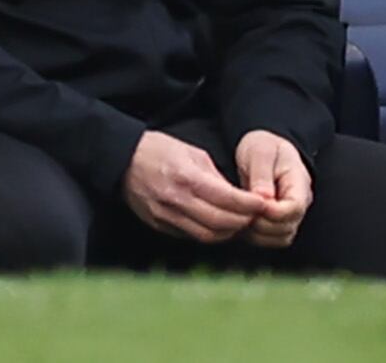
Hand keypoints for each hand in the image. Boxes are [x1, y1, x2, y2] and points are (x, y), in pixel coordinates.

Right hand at [121, 130, 264, 244]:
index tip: (263, 204)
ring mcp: (166, 216)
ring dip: (228, 233)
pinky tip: (218, 226)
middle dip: (243, 221)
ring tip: (240, 223)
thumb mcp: (192, 153)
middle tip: (256, 216)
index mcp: (186, 178)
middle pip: (220, 223)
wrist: (122, 160)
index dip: (249, 205)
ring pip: (207, 236)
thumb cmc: (159, 150)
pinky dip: (209, 234)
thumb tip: (238, 196)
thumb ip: (216, 177)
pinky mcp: (160, 226)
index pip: (226, 199)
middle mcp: (176, 200)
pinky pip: (191, 236)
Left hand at [232, 130, 312, 248]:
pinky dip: (256, 236)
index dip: (273, 212)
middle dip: (262, 223)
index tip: (255, 205)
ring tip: (242, 214)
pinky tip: (244, 221)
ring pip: (280, 238)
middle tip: (243, 210)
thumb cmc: (262, 146)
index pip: (295, 208)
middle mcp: (300, 202)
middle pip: (287, 227)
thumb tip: (264, 198)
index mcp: (299, 182)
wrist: (262, 149)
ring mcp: (290, 215)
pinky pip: (271, 240)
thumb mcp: (260, 151)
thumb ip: (262, 174)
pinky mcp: (279, 223)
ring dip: (258, 232)